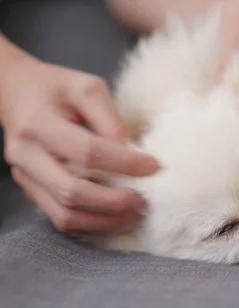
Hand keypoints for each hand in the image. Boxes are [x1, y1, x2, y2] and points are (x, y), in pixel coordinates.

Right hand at [0, 55, 158, 232]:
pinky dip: (91, 222)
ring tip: (134, 213)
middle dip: (113, 201)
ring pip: (64, 214)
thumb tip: (132, 150)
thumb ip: (109, 117)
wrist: (14, 92)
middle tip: (144, 198)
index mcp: (38, 124)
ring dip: (104, 220)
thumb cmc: (54, 87)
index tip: (154, 166)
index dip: (124, 163)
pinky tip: (115, 215)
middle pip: (72, 192)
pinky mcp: (31, 190)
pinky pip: (60, 217)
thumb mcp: (86, 87)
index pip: (88, 152)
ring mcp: (25, 177)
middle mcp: (26, 155)